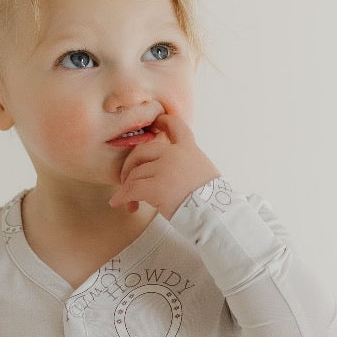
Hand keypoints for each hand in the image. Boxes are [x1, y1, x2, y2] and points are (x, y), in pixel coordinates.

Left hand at [107, 99, 220, 218]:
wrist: (217, 214)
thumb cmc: (213, 201)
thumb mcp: (205, 172)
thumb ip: (188, 165)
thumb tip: (172, 174)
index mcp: (189, 149)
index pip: (176, 126)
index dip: (163, 122)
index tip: (155, 123)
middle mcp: (175, 154)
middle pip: (142, 151)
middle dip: (130, 166)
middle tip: (128, 180)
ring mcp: (165, 169)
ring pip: (135, 173)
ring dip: (128, 189)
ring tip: (132, 204)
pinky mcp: (156, 187)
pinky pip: (131, 189)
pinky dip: (122, 197)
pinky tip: (120, 203)